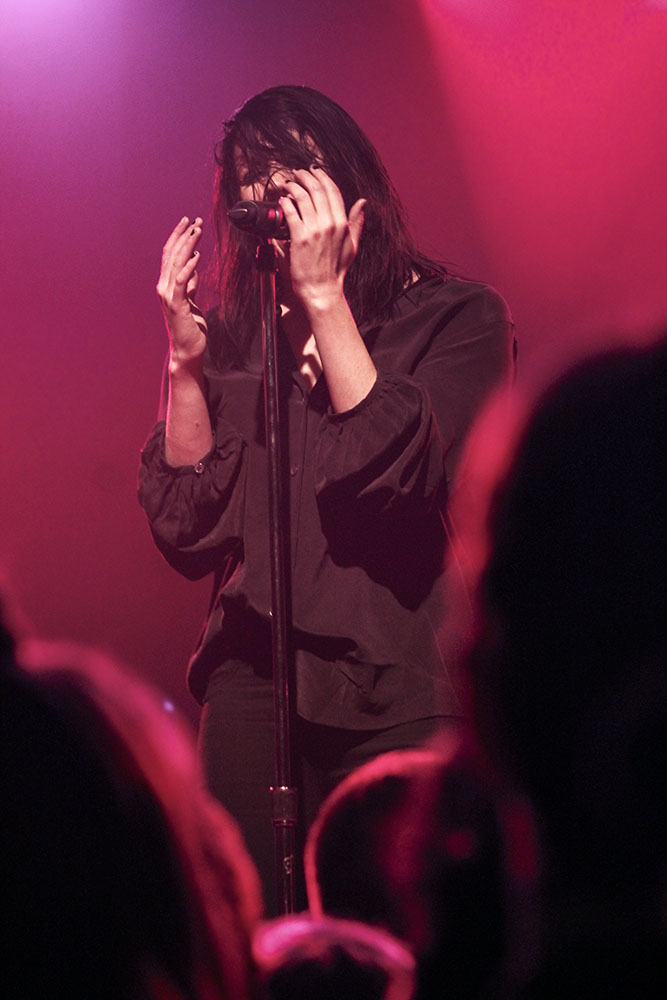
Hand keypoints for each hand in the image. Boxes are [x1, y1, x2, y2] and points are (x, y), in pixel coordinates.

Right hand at [156, 217, 206, 361]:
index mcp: (167, 285)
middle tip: (195, 220)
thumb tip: (193, 265)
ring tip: (197, 230)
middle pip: (171, 255)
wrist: (188, 350)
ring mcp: (168, 296)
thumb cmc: (190, 327)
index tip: (188, 222)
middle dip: (184, 235)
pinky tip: (197, 256)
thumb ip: (190, 284)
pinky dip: (189, 267)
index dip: (178, 237)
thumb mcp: (192, 300)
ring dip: (187, 245)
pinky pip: (182, 281)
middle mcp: (164, 287)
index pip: (170, 255)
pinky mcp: (177, 305)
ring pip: (176, 264)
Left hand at [278, 168, 365, 314]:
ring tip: (286, 184)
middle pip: (317, 190)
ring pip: (303, 197)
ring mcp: (315, 230)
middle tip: (296, 173)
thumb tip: (362, 203)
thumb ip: (356, 222)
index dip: (322, 177)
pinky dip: (286, 203)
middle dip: (305, 176)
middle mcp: (330, 224)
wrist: (322, 290)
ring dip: (293, 186)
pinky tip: (282, 200)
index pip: (333, 191)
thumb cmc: (335, 271)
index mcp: (342, 224)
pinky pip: (292, 212)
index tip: (313, 171)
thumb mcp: (352, 245)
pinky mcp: (300, 238)